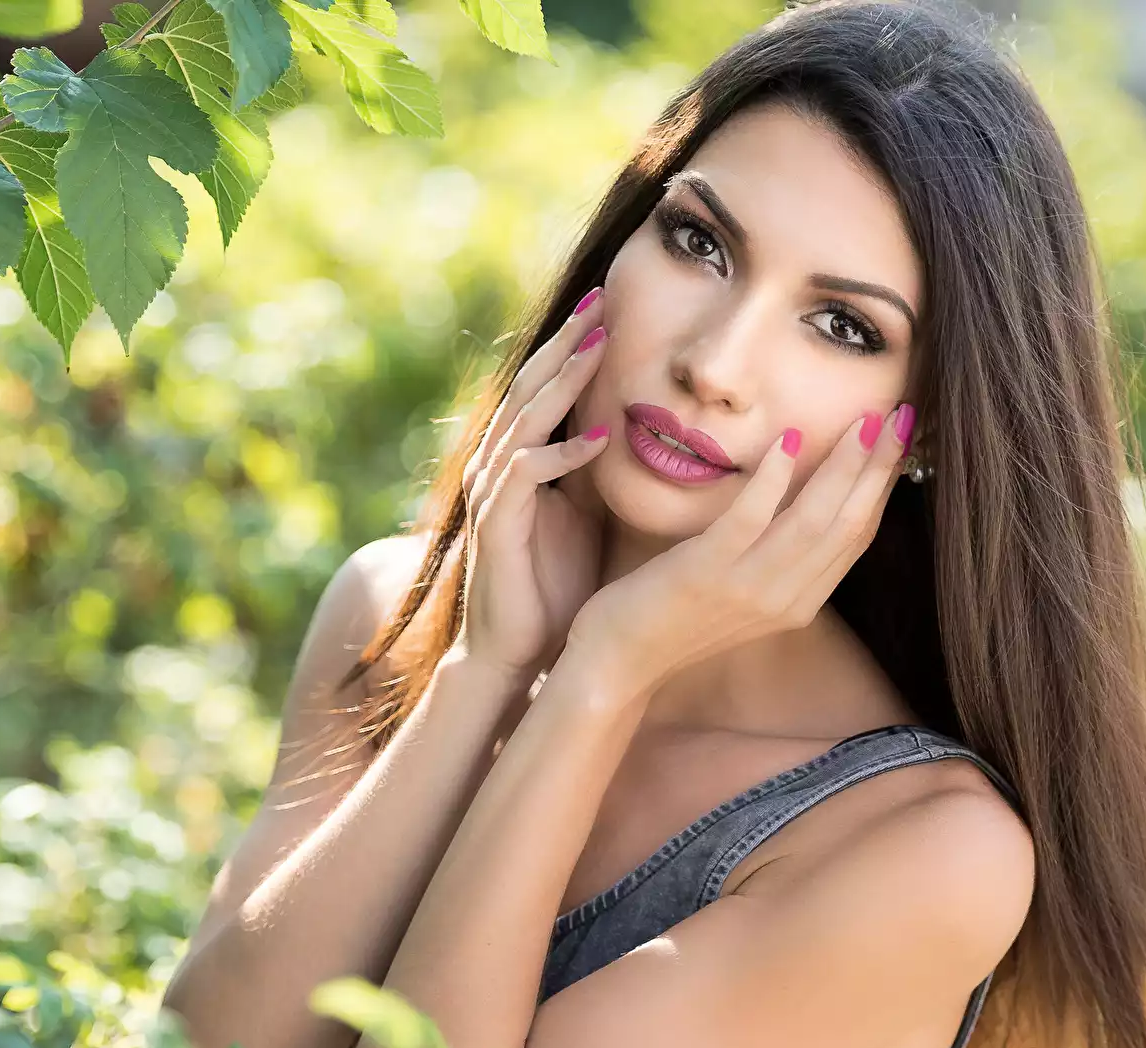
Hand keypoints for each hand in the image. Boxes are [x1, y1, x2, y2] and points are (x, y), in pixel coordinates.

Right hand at [452, 287, 612, 679]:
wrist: (518, 650)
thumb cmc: (556, 585)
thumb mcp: (588, 514)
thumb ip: (601, 470)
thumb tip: (651, 432)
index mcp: (523, 459)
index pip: (547, 386)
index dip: (575, 345)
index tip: (613, 305)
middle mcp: (501, 465)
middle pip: (530, 385)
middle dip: (567, 341)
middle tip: (603, 299)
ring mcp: (494, 491)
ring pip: (524, 417)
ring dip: (563, 380)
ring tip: (600, 344)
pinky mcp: (496, 524)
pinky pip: (526, 474)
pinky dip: (562, 452)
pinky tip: (598, 436)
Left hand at [565, 403, 914, 698]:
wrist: (620, 662)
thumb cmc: (675, 617)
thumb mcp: (742, 591)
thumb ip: (777, 556)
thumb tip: (804, 499)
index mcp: (799, 601)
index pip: (857, 537)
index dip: (883, 487)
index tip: (900, 441)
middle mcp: (784, 599)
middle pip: (848, 524)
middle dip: (879, 468)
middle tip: (902, 417)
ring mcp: (747, 588)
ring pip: (812, 521)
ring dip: (842, 467)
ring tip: (863, 422)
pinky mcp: (706, 573)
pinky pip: (749, 521)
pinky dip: (773, 481)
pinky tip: (787, 441)